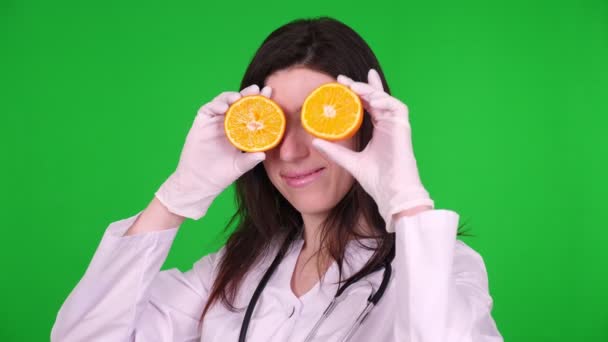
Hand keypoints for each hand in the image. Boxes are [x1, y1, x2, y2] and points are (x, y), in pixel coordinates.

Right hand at [154, 85, 271, 219]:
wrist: (200, 183)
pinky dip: (216, 105)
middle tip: (258, 90)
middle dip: (248, 94)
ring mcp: (214, 122)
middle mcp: (227, 123)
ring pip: (223, 102)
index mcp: (239, 131)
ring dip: (231, 97)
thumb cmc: (221, 175)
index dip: (260, 102)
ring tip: (239, 97)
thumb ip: (250, 160)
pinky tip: (224, 108)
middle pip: (238, 103)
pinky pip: (208, 109)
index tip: (270, 94)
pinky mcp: (201, 123)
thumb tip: (263, 155)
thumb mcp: (239, 167)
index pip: (251, 112)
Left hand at [311, 69, 433, 232]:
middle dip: (361, 85)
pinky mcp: (404, 128)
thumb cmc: (376, 180)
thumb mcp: (350, 162)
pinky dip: (385, 101)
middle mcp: (388, 125)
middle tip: (343, 79)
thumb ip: (334, 151)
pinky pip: (398, 107)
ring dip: (371, 90)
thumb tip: (314, 142)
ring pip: (385, 99)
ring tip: (354, 88)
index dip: (357, 92)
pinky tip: (372, 100)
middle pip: (376, 97)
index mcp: (378, 130)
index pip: (368, 105)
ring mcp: (397, 125)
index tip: (340, 84)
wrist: (392, 193)